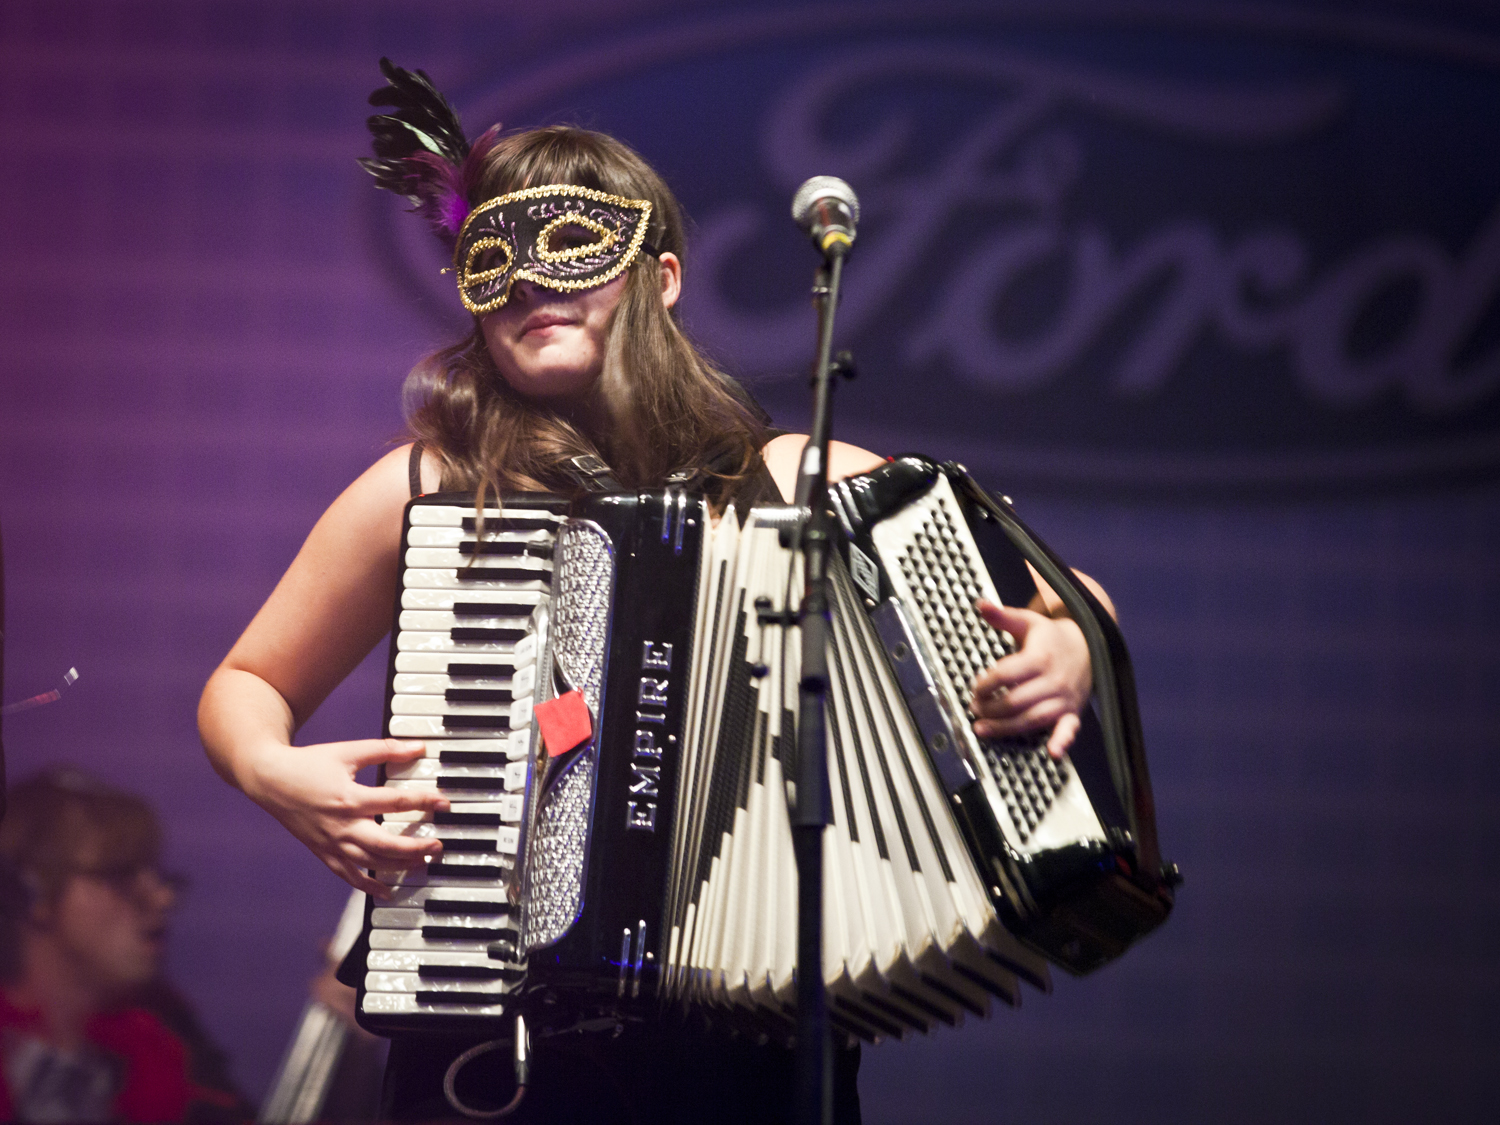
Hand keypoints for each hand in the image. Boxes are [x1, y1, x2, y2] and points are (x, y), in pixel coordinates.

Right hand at [243, 738, 449, 897]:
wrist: (270, 780)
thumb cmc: (309, 764)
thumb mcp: (348, 751)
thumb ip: (385, 749)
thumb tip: (419, 747)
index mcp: (350, 798)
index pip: (396, 802)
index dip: (424, 801)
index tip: (445, 803)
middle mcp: (342, 826)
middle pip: (386, 844)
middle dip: (416, 847)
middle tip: (438, 845)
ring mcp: (332, 844)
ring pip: (371, 864)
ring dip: (400, 867)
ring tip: (423, 863)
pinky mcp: (324, 853)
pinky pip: (349, 876)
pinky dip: (369, 887)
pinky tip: (388, 891)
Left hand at [969, 600, 1091, 757]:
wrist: (1088, 645)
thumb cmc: (1050, 636)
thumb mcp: (1027, 622)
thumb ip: (1003, 616)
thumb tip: (981, 604)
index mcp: (1040, 657)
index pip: (1007, 674)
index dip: (986, 683)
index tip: (975, 687)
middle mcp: (1054, 679)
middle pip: (1016, 700)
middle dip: (990, 708)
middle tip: (974, 709)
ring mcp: (1064, 697)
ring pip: (1033, 718)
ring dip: (1006, 728)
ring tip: (983, 729)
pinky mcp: (1072, 711)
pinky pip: (1069, 728)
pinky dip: (1063, 741)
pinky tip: (1053, 753)